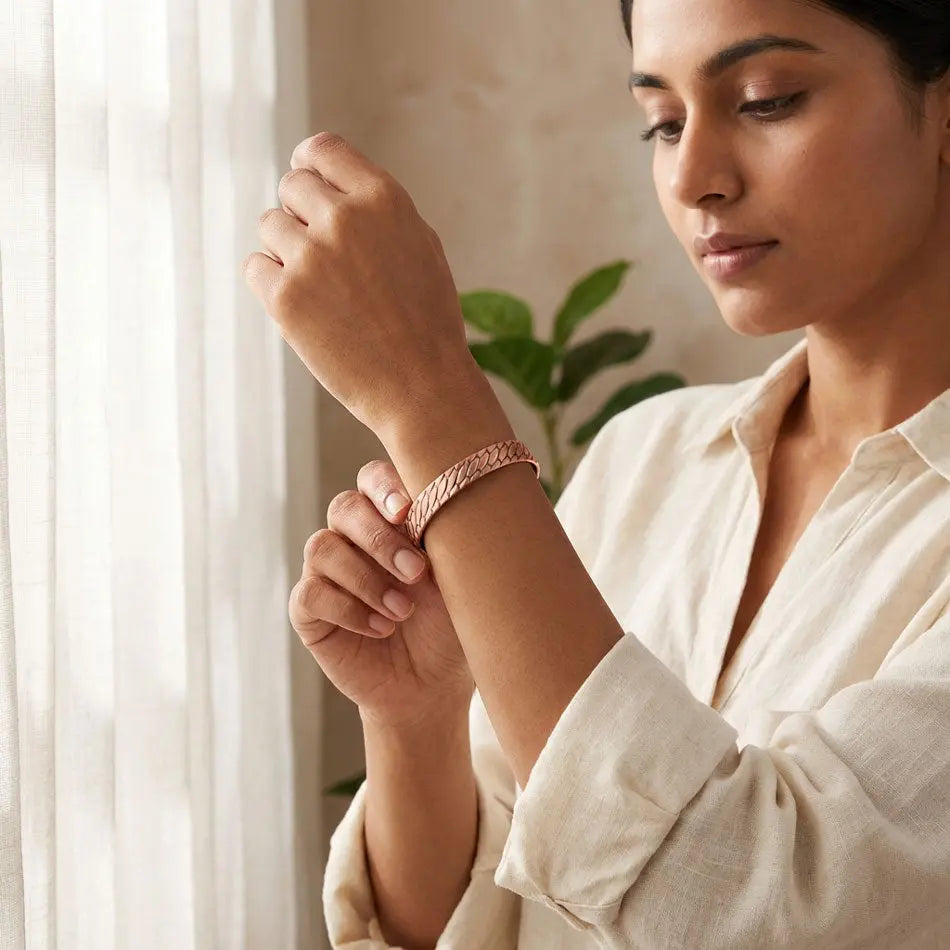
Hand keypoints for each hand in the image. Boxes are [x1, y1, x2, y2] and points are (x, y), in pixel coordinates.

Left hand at [242, 131, 473, 437]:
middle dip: (300, 213)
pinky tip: (305, 308)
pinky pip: (255, 268)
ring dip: (287, 252)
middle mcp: (344, 219)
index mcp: (384, 199)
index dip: (310, 164)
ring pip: (269, 227)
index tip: (308, 182)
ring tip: (323, 290)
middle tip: (322, 254)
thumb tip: (328, 185)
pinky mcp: (285, 298)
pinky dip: (272, 285)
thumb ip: (377, 210)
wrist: (422, 387)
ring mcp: (311, 257)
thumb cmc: (428, 321)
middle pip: (291, 186)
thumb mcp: (421, 247)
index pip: (323, 149)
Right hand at [289, 458, 473, 728]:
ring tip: (403, 611)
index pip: (374, 479)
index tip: (408, 511)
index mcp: (389, 517)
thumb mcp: (457, 582)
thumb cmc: (449, 626)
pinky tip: (381, 628)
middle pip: (345, 507)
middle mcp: (353, 536)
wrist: (432, 687)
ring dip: (366, 578)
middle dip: (380, 538)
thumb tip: (436, 513)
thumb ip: (442, 542)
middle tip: (416, 571)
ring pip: (322, 547)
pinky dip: (349, 610)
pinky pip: (311, 593)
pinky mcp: (308, 609)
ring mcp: (326, 571)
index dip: (385, 487)